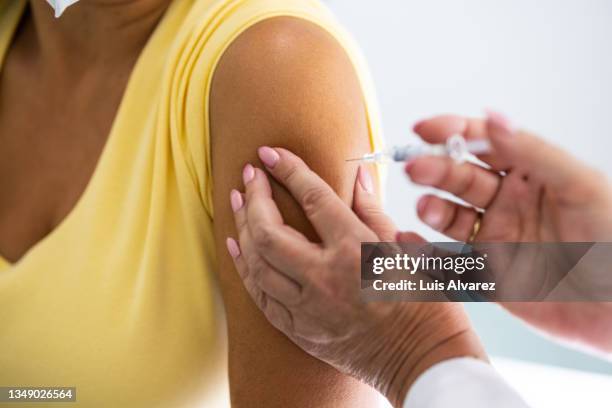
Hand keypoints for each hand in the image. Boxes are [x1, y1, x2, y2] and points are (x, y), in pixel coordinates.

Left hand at [226, 148, 485, 406]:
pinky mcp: (302, 332)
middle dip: (254, 196)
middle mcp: (326, 280)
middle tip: (249, 174)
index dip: (289, 170)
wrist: (424, 360)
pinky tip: (238, 246)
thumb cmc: (425, 302)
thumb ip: (373, 211)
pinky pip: (261, 298)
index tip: (271, 152)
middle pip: (270, 232)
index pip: (313, 199)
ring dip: (242, 228)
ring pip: (258, 265)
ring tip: (236, 201)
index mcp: (356, 253)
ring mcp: (309, 310)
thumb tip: (356, 176)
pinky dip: (246, 269)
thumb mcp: (405, 248)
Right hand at [407, 111, 611, 350]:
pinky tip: (407, 239)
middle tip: (415, 168)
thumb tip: (493, 118)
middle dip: (435, 169)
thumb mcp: (579, 185)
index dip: (453, 132)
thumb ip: (532, 152)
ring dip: (432, 208)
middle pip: (460, 178)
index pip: (484, 143)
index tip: (425, 129)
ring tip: (427, 206)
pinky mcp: (487, 273)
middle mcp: (507, 201)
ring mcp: (495, 236)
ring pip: (451, 216)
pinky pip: (448, 260)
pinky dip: (423, 252)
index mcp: (529, 173)